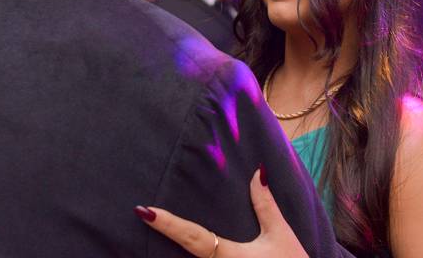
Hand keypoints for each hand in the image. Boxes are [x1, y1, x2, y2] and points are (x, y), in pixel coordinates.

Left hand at [136, 168, 308, 257]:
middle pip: (184, 253)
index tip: (144, 211)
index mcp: (228, 255)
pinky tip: (186, 244)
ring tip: (159, 225)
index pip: (191, 236)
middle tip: (142, 216)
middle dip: (166, 234)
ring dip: (178, 249)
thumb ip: (265, 205)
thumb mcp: (280, 234)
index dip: (167, 224)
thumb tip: (258, 173)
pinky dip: (194, 254)